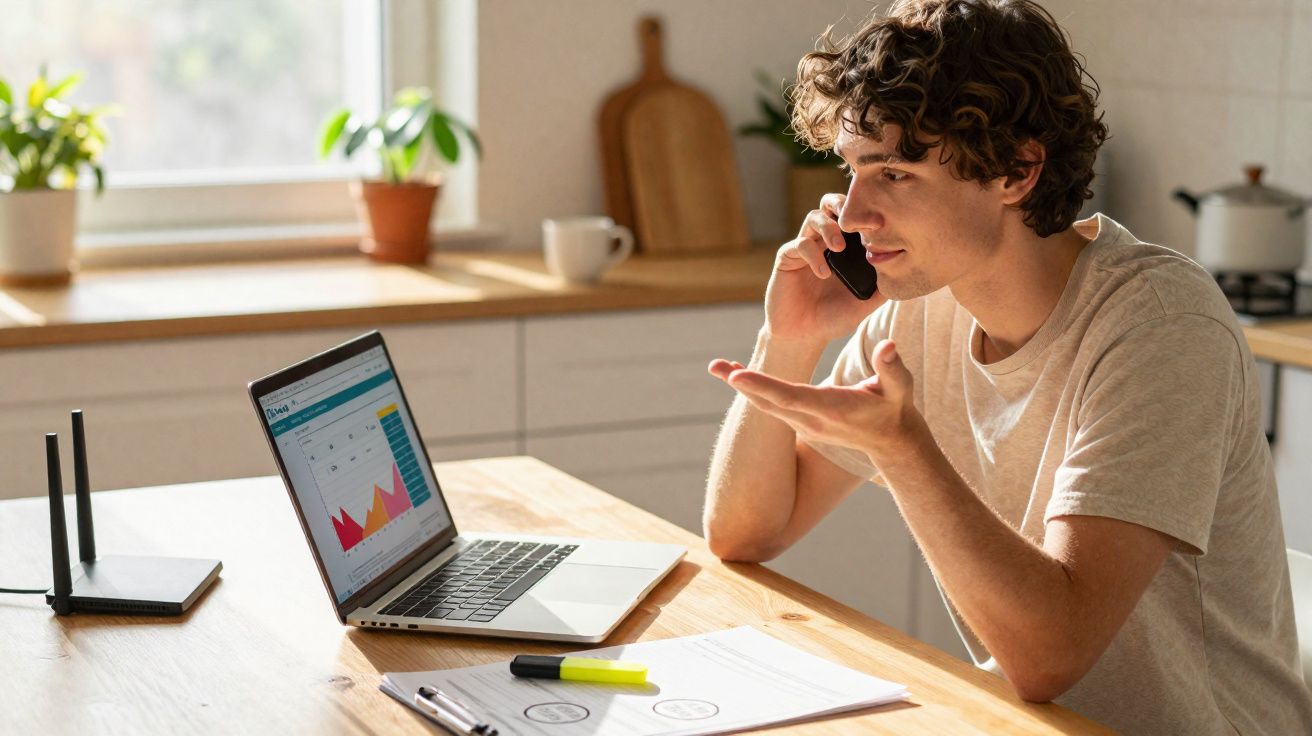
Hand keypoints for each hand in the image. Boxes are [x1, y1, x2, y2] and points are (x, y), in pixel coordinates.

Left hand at [709, 339, 926, 465]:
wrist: (891, 442)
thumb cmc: (895, 409)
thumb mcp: (900, 388)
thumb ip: (891, 367)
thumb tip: (888, 345)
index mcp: (831, 409)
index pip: (791, 396)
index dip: (763, 386)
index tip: (737, 377)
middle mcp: (812, 420)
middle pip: (768, 402)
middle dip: (741, 384)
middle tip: (714, 366)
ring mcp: (805, 425)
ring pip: (765, 406)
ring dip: (741, 386)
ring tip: (717, 366)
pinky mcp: (802, 423)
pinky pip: (771, 407)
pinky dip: (753, 390)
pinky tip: (736, 375)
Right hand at [765, 193, 886, 345]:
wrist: (803, 336)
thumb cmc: (832, 318)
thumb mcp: (864, 303)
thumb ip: (882, 287)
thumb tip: (907, 272)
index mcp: (843, 246)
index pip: (853, 217)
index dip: (865, 214)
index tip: (881, 223)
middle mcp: (823, 241)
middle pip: (830, 204)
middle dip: (843, 204)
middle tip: (859, 220)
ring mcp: (805, 247)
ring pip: (814, 217)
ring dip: (829, 227)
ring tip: (839, 247)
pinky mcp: (787, 258)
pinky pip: (800, 244)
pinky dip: (813, 255)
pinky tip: (824, 273)